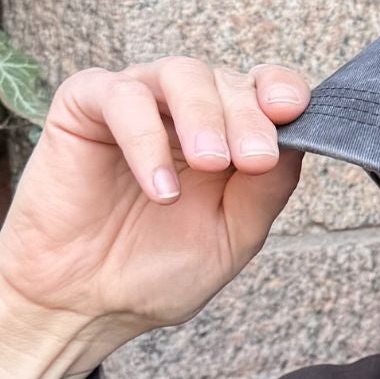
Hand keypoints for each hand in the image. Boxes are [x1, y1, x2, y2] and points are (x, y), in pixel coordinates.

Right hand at [0, 58, 312, 340]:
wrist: (82, 305)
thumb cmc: (155, 271)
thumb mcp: (233, 236)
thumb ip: (266, 190)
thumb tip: (297, 142)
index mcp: (227, 133)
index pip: (265, 87)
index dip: (282, 89)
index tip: (292, 113)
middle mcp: (184, 110)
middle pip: (228, 80)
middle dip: (248, 116)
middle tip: (253, 158)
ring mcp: (135, 104)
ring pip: (179, 73)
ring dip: (203, 113)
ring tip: (210, 163)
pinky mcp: (83, 107)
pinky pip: (120, 96)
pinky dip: (145, 136)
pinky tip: (160, 188)